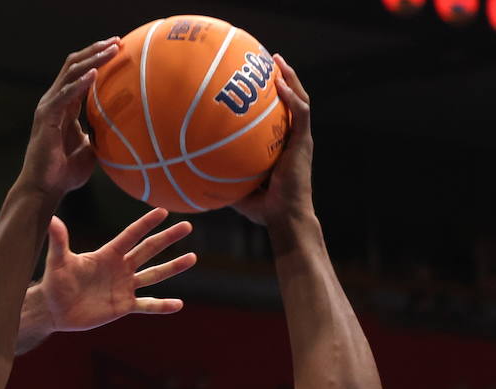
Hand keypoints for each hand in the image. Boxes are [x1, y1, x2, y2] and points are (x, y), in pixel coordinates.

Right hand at [18, 38, 120, 198]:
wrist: (44, 189)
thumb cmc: (65, 174)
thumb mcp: (90, 150)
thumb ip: (100, 135)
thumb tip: (121, 131)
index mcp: (64, 107)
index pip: (80, 74)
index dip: (98, 59)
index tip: (119, 49)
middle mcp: (54, 102)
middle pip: (74, 65)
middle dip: (96, 50)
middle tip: (118, 41)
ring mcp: (48, 107)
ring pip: (70, 73)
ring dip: (92, 59)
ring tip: (112, 49)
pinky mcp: (46, 117)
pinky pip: (65, 95)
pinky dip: (80, 83)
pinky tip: (95, 74)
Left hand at [28, 209, 196, 343]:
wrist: (54, 310)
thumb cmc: (55, 283)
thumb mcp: (58, 261)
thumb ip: (59, 241)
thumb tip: (53, 219)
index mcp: (108, 254)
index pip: (131, 235)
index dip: (145, 224)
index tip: (163, 211)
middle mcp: (120, 268)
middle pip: (148, 250)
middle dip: (167, 238)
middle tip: (187, 226)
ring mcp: (124, 287)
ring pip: (153, 275)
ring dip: (172, 267)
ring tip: (191, 258)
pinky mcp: (123, 306)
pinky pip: (147, 305)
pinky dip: (161, 306)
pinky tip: (178, 305)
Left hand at [233, 55, 312, 227]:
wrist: (285, 219)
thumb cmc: (262, 210)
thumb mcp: (237, 189)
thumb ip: (221, 177)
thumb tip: (191, 174)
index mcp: (282, 147)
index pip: (279, 116)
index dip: (272, 98)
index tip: (256, 82)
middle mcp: (293, 140)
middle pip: (292, 101)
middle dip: (283, 78)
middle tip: (268, 61)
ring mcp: (301, 140)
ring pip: (300, 101)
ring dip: (290, 78)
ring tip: (277, 61)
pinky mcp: (304, 144)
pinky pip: (300, 113)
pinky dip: (291, 97)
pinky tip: (279, 83)